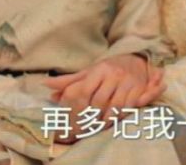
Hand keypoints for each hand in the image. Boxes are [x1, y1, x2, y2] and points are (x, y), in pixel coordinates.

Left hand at [45, 55, 166, 120]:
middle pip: (100, 101)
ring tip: (98, 127)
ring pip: (115, 107)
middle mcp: (114, 74)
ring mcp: (128, 82)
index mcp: (99, 69)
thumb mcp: (89, 72)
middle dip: (92, 116)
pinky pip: (129, 107)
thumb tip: (46, 85)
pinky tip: (113, 121)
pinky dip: (120, 117)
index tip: (74, 117)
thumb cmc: (107, 69)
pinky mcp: (139, 89)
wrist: (136, 60)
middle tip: (85, 127)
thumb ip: (69, 81)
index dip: (79, 106)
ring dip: (106, 120)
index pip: (85, 90)